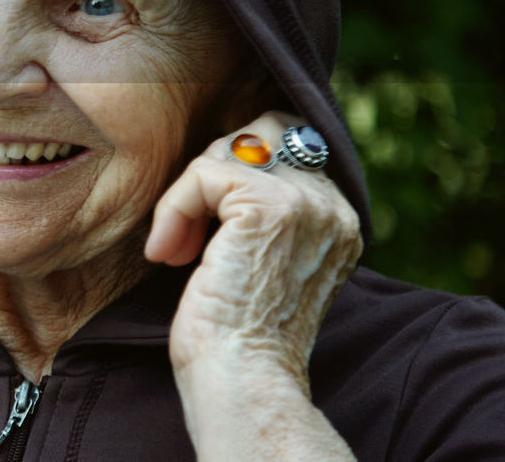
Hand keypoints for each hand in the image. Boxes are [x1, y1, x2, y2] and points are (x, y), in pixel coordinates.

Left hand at [145, 110, 362, 384]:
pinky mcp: (269, 206)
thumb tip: (215, 167)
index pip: (287, 142)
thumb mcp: (259, 259)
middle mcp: (333, 206)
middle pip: (260, 130)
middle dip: (210, 171)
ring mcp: (306, 202)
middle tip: (190, 232)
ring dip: (187, 196)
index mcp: (338, 219)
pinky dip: (173, 209)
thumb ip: (258, 212)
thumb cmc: (235, 333)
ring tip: (178, 248)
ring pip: (226, 149)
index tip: (205, 224)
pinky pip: (202, 173)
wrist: (241, 377)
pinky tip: (169, 253)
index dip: (233, 168)